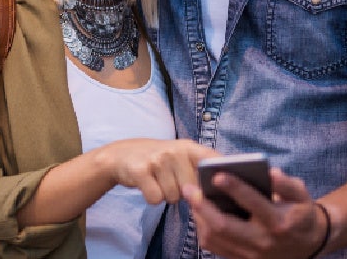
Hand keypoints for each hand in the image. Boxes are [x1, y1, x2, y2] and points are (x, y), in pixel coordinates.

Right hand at [95, 139, 219, 204]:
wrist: (121, 155)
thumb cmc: (158, 160)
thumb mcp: (180, 157)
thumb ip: (200, 170)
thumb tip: (221, 192)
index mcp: (188, 147)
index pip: (212, 160)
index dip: (221, 174)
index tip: (225, 184)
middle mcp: (174, 151)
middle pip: (193, 189)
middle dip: (185, 193)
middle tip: (172, 181)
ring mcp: (157, 160)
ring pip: (174, 196)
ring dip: (166, 195)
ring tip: (158, 181)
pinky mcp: (140, 171)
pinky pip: (156, 198)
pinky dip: (152, 198)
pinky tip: (148, 185)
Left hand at [184, 167, 328, 258]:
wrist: (309, 245)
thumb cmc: (300, 213)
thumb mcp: (301, 195)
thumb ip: (286, 184)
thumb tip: (270, 173)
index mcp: (278, 222)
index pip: (253, 203)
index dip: (234, 188)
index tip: (217, 175)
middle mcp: (262, 241)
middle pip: (223, 226)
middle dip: (202, 206)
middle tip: (189, 187)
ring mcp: (251, 254)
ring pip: (215, 238)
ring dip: (199, 217)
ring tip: (192, 198)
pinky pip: (215, 247)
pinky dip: (203, 230)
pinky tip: (200, 213)